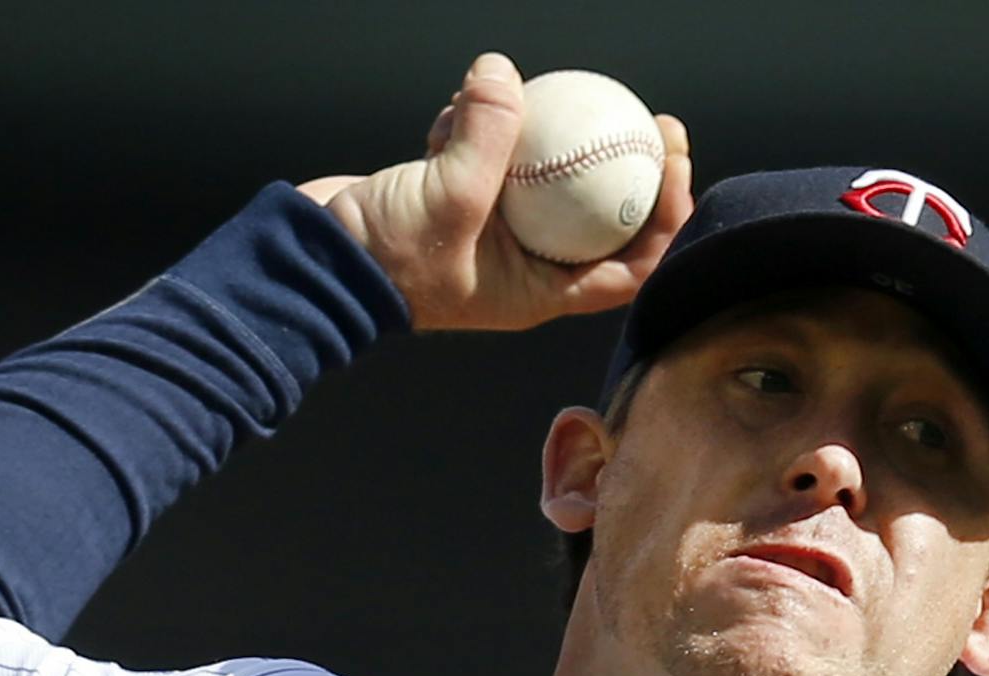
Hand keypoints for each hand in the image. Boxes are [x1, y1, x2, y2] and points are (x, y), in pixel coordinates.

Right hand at [296, 52, 694, 331]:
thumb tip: (502, 72)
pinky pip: (491, 153)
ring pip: (543, 173)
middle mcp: (528, 263)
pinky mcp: (461, 196)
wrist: (316, 261)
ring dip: (530, 132)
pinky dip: (476, 127)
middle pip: (600, 214)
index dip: (665, 219)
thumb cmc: (385, 256)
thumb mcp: (447, 196)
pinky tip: (450, 112)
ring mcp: (495, 227)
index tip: (673, 164)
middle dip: (627, 165)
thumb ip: (486, 135)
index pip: (631, 266)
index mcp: (543, 290)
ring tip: (502, 102)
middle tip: (648, 117)